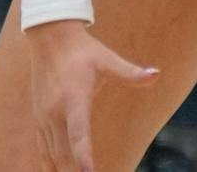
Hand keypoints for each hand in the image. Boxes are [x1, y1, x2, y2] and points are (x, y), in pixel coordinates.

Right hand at [26, 20, 158, 171]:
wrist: (50, 37)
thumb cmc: (82, 50)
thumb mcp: (107, 59)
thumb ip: (130, 72)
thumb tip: (157, 74)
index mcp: (74, 98)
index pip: (79, 134)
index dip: (83, 157)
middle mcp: (56, 111)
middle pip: (64, 152)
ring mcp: (44, 116)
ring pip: (52, 154)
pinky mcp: (39, 117)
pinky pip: (42, 148)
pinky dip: (49, 165)